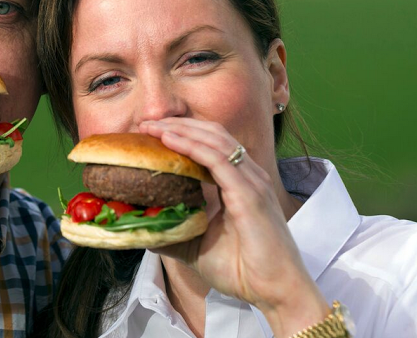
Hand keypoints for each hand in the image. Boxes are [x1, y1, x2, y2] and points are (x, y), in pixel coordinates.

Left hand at [139, 118, 328, 334]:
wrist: (275, 293)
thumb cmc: (243, 271)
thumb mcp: (196, 248)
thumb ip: (173, 231)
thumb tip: (141, 226)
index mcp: (239, 183)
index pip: (209, 144)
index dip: (181, 132)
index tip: (149, 132)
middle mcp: (247, 176)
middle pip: (210, 134)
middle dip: (177, 124)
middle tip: (145, 123)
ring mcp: (251, 182)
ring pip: (214, 140)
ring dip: (180, 129)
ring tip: (151, 126)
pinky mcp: (250, 194)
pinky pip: (218, 160)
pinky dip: (192, 146)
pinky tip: (170, 140)